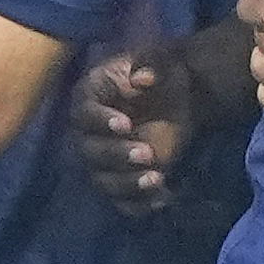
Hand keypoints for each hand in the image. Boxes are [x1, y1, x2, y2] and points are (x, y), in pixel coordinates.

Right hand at [70, 48, 194, 214]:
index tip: (126, 124)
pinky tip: (163, 197)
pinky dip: (141, 205)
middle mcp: (89, 134)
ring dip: (128, 183)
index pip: (84, 115)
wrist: (179, 95)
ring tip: (157, 177)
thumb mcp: (158, 58)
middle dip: (116, 155)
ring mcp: (105, 160)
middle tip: (147, 152)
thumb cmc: (160, 72)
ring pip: (104, 181)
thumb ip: (149, 63)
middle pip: (90, 153)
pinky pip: (124, 201)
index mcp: (90, 98)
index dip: (101, 122)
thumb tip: (142, 78)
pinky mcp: (123, 179)